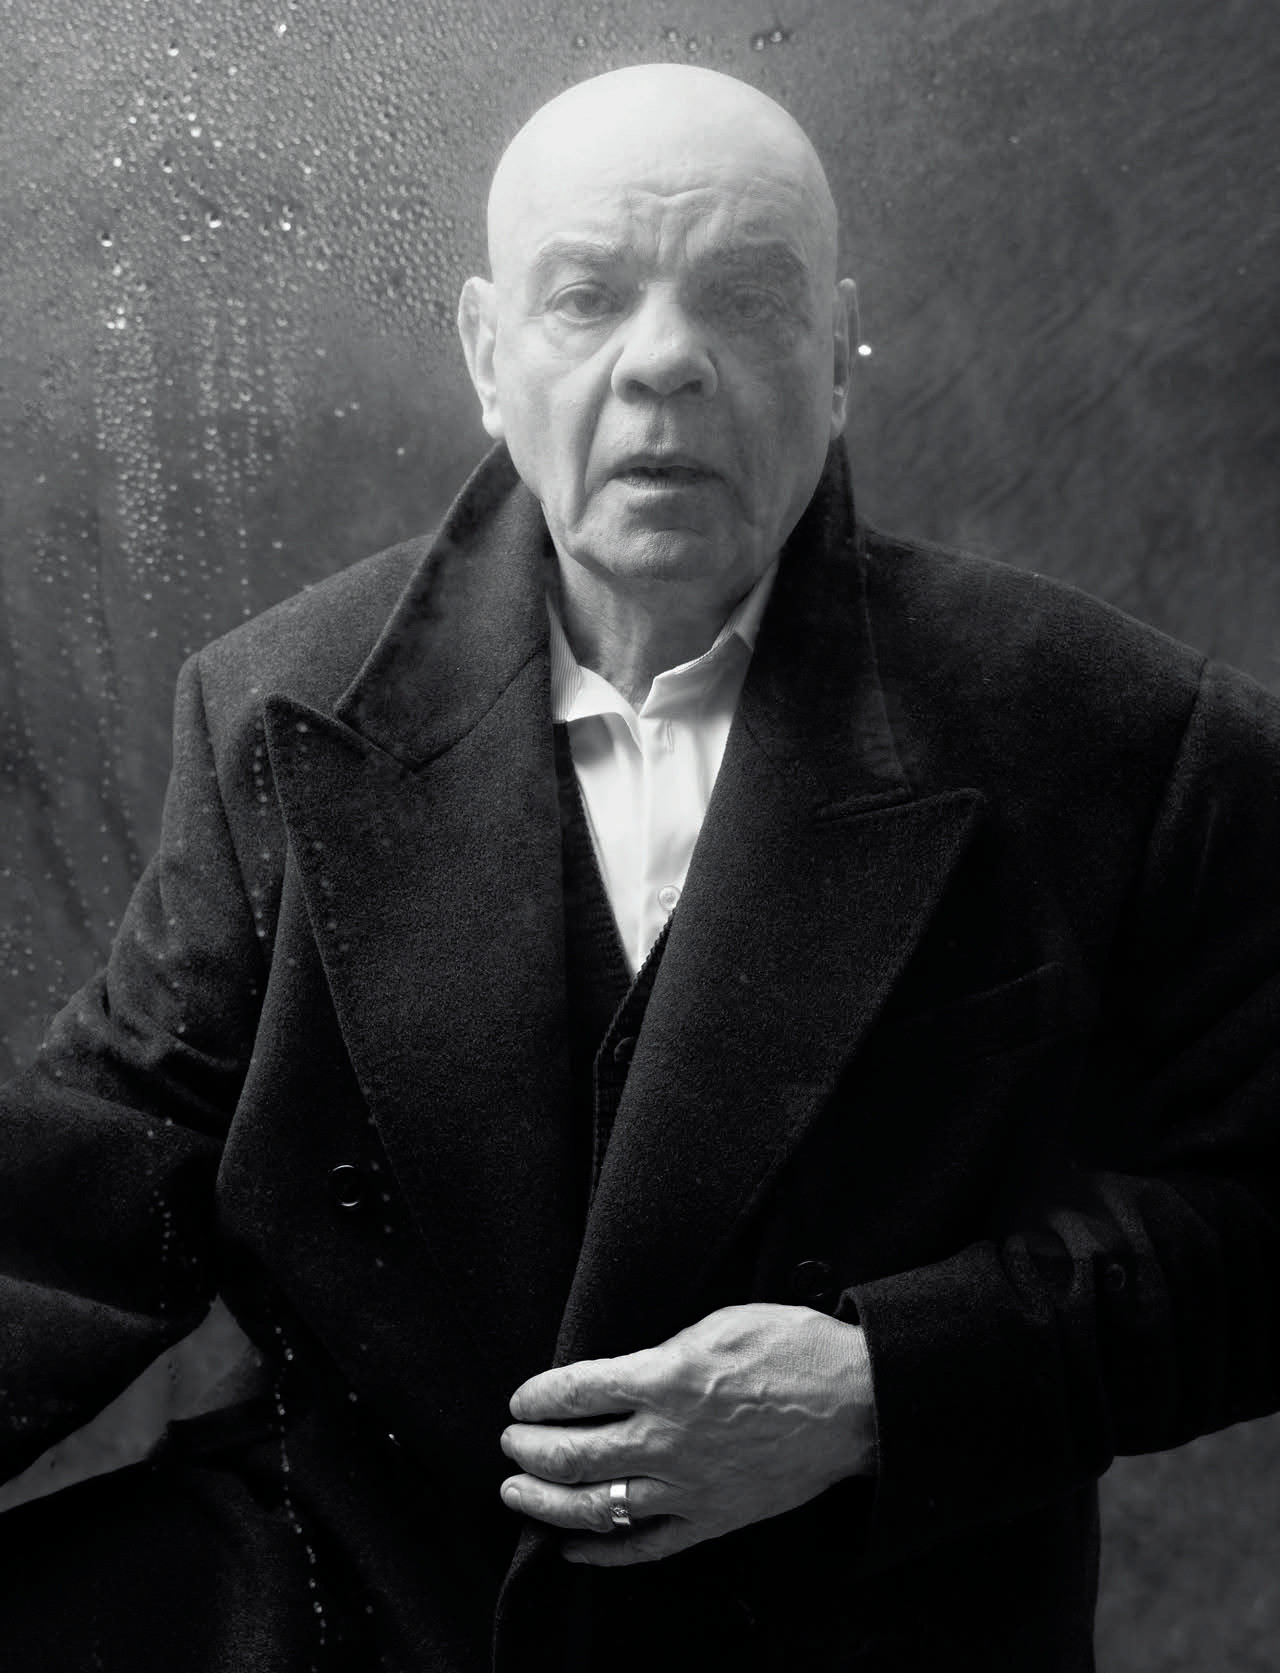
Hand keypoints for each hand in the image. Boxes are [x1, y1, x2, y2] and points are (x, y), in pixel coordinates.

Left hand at [499, 1302, 875, 1565]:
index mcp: (664, 1378)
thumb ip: (663, 1351)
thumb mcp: (718, 1323)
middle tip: (511, 1444)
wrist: (855, 1404)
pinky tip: (575, 1549)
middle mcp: (666, 1437)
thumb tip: (623, 1373)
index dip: (536, 1397)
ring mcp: (687, 1486)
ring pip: (595, 1507)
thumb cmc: (792, 1350)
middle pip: (571, 1454)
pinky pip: (646, 1547)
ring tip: (518, 1493)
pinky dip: (603, 1552)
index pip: (574, 1391)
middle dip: (528, 1450)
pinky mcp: (711, 1519)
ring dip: (545, 1502)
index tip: (521, 1399)